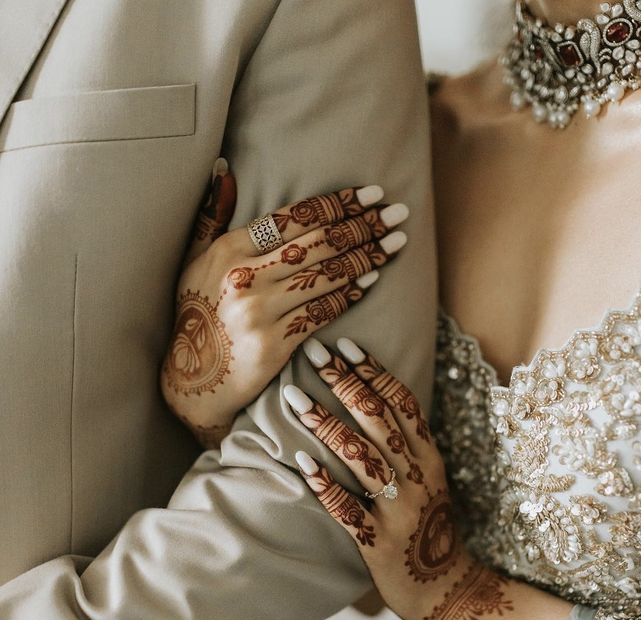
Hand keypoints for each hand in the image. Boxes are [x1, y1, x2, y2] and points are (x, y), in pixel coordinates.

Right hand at [162, 161, 408, 447]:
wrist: (194, 380)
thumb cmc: (197, 314)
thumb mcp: (194, 260)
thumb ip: (212, 215)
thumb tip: (223, 170)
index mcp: (229, 250)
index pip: (294, 218)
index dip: (337, 204)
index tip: (370, 195)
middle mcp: (245, 277)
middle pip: (317, 244)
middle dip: (363, 225)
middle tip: (397, 214)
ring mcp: (260, 312)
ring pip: (326, 276)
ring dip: (367, 256)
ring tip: (396, 241)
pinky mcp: (275, 344)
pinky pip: (322, 312)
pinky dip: (350, 294)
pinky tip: (372, 279)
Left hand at [283, 337, 512, 619]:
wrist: (447, 589)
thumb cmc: (431, 530)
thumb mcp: (429, 481)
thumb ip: (407, 447)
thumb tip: (372, 403)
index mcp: (429, 458)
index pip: (401, 403)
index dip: (373, 372)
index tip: (344, 344)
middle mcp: (417, 477)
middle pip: (379, 420)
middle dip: (345, 383)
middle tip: (314, 354)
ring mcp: (399, 510)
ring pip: (361, 457)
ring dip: (326, 424)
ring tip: (294, 398)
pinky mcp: (379, 542)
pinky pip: (348, 509)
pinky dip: (325, 485)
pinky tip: (301, 463)